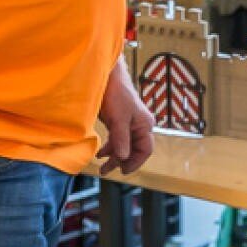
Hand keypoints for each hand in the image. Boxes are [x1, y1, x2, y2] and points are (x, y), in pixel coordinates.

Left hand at [97, 61, 154, 175]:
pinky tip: (101, 152)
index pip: (145, 150)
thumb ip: (121, 140)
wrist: (106, 75)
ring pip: (124, 145)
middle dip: (121, 161)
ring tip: (101, 164)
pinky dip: (110, 146)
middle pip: (134, 149)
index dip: (135, 162)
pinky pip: (117, 138)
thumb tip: (122, 158)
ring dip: (113, 155)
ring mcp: (129, 122)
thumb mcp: (118, 119)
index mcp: (145, 124)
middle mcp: (140, 125)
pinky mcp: (118, 120)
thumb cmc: (116, 94)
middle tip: (106, 170)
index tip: (122, 171)